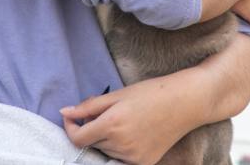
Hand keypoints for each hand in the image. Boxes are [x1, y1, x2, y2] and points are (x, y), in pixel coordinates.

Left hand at [61, 70, 203, 164]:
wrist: (185, 102)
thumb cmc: (151, 92)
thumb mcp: (117, 95)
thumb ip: (88, 106)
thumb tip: (64, 113)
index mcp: (112, 124)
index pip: (77, 138)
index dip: (70, 127)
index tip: (72, 117)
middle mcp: (121, 144)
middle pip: (92, 143)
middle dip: (92, 128)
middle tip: (107, 110)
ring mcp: (133, 157)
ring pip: (106, 151)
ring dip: (106, 138)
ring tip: (125, 120)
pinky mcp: (143, 163)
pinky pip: (121, 158)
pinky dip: (119, 147)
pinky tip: (133, 132)